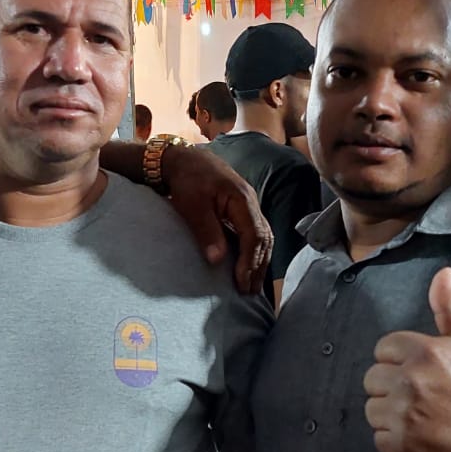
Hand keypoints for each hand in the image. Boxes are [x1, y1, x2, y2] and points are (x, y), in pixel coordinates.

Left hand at [160, 146, 271, 295]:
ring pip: (264, 236)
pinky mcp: (243, 208)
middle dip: (259, 266)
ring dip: (260, 261)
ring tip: (253, 284)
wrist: (186, 160)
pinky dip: (256, 251)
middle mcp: (252, 203)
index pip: (254, 236)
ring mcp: (250, 205)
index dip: (250, 262)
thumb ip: (206, 232)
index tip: (242, 283)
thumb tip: (217, 261)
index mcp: (242, 200)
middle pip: (264, 239)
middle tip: (250, 291)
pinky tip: (251, 265)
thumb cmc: (188, 181)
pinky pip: (257, 232)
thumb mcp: (193, 207)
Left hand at [363, 267, 450, 451]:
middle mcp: (410, 383)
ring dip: (391, 413)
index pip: (383, 348)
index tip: (423, 371)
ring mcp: (403, 419)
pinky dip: (396, 441)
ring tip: (421, 417)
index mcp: (425, 353)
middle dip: (393, 385)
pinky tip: (420, 437)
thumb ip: (450, 310)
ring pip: (372, 409)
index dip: (401, 359)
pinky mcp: (401, 449)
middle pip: (372, 378)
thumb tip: (442, 273)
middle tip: (423, 395)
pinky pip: (379, 439)